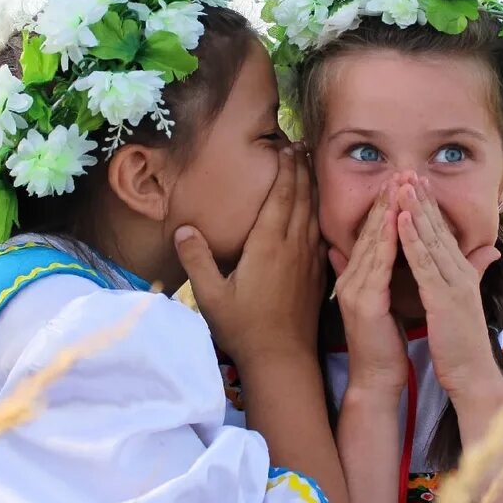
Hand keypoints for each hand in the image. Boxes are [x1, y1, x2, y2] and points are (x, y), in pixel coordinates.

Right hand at [175, 145, 324, 364]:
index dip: (285, 169)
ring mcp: (308, 259)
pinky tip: (319, 208)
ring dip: (312, 186)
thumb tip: (183, 228)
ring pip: (313, 212)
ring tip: (311, 164)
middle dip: (301, 168)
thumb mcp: (211, 296)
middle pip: (301, 197)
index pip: (280, 196)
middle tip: (302, 143)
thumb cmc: (243, 328)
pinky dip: (319, 212)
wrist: (283, 359)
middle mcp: (292, 246)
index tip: (287, 146)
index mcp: (268, 245)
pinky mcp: (317, 273)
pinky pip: (319, 233)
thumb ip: (197, 260)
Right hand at [331, 175, 408, 395]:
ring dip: (386, 212)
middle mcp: (349, 278)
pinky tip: (395, 220)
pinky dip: (387, 240)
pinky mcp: (363, 302)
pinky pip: (377, 264)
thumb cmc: (382, 342)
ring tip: (398, 185)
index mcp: (353, 277)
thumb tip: (349, 252)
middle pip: (368, 232)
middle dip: (384, 201)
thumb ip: (370, 275)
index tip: (396, 181)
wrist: (375, 378)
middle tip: (399, 171)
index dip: (382, 207)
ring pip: (372, 243)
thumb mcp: (378, 300)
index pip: (369, 235)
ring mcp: (353, 289)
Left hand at [396, 176, 502, 400]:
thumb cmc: (460, 342)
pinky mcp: (444, 297)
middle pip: (437, 228)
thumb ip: (471, 274)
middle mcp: (459, 272)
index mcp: (460, 273)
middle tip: (408, 170)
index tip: (415, 183)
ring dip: (416, 209)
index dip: (429, 207)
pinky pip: (424, 262)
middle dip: (422, 199)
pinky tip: (401, 218)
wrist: (470, 375)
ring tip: (402, 183)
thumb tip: (489, 253)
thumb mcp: (462, 302)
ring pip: (431, 238)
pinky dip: (412, 238)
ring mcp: (453, 283)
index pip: (442, 233)